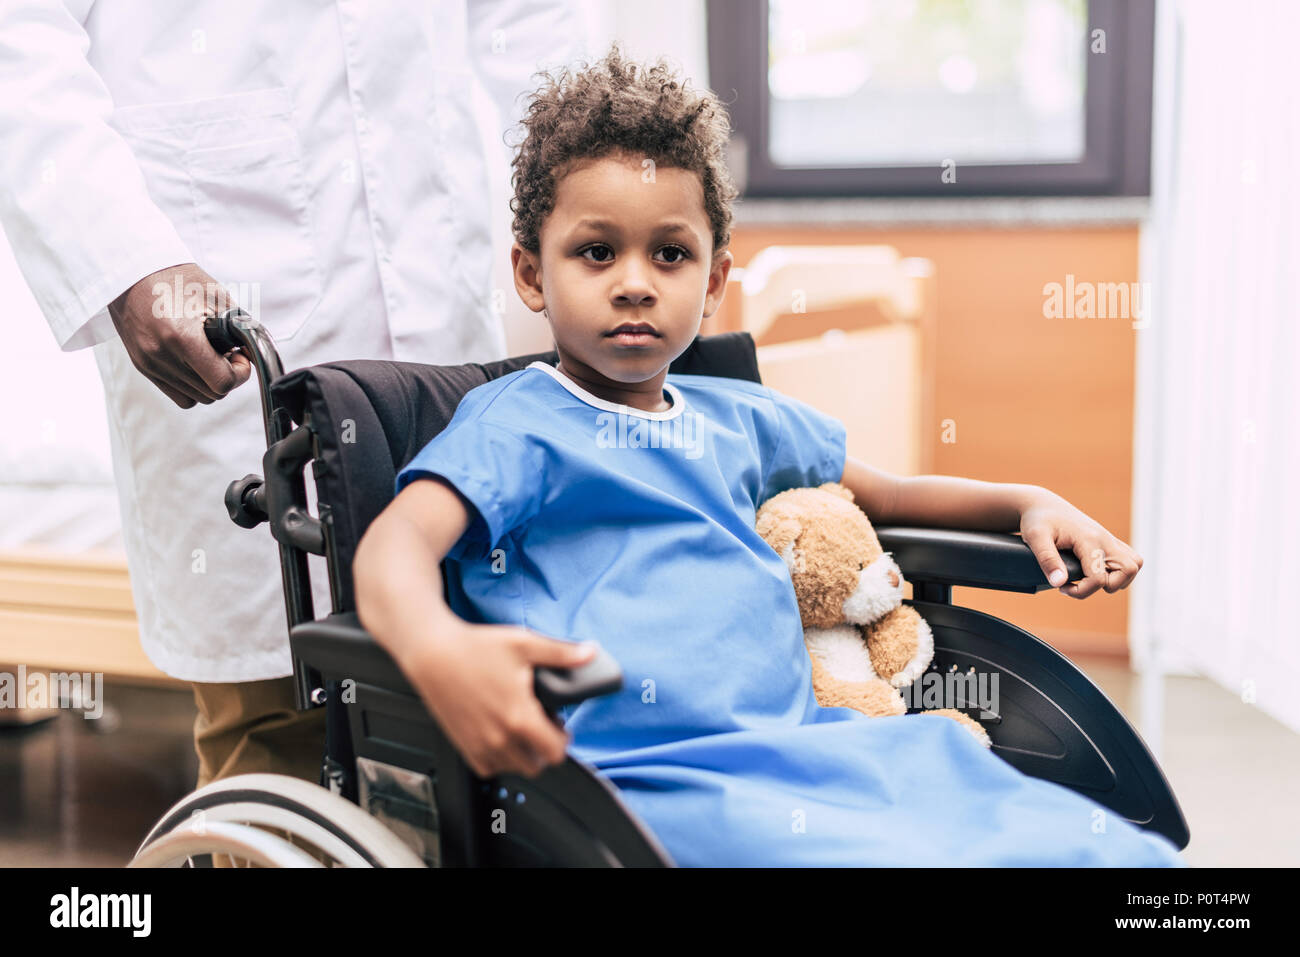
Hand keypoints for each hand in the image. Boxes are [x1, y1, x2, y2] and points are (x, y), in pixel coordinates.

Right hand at [106, 262, 251, 407]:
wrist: (132, 272)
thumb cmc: (175, 278)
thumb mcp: (215, 297)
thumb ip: (240, 328)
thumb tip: (255, 352)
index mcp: (180, 338)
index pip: (222, 382)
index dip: (240, 373)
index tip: (239, 355)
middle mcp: (161, 356)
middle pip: (212, 394)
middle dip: (227, 376)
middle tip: (227, 353)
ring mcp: (149, 364)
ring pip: (197, 398)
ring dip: (210, 381)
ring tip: (209, 355)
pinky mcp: (143, 367)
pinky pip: (179, 395)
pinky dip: (193, 386)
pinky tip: (195, 363)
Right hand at [399, 621, 598, 778]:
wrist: (432, 654)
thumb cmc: (475, 648)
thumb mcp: (525, 644)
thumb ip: (562, 654)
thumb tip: (590, 653)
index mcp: (520, 718)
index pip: (555, 753)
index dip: (563, 740)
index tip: (559, 726)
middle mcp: (500, 739)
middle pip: (536, 766)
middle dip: (543, 749)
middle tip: (540, 725)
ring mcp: (479, 745)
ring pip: (512, 768)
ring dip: (521, 754)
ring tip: (518, 728)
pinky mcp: (463, 745)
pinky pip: (488, 768)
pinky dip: (497, 758)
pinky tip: (499, 734)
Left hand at [1019, 489, 1143, 598]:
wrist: (1043, 505)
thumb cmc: (1038, 520)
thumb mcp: (1035, 537)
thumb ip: (1047, 560)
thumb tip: (1059, 583)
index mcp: (1089, 539)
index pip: (1099, 578)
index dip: (1081, 591)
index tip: (1061, 586)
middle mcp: (1104, 538)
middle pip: (1128, 570)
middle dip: (1106, 586)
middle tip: (1081, 582)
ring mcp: (1109, 539)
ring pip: (1133, 565)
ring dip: (1117, 579)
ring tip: (1090, 577)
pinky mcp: (1108, 540)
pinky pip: (1128, 558)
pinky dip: (1118, 570)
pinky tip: (1094, 570)